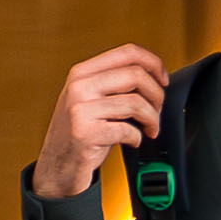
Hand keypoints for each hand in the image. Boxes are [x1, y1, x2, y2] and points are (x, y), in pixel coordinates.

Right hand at [33, 46, 168, 201]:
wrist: (57, 167)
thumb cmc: (79, 133)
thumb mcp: (90, 99)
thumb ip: (114, 82)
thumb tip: (154, 75)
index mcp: (82, 73)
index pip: (127, 52)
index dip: (154, 63)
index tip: (163, 79)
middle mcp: (79, 87)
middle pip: (136, 75)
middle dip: (157, 95)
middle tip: (157, 110)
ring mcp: (80, 109)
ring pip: (136, 103)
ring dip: (152, 119)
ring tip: (149, 128)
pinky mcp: (86, 133)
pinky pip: (128, 130)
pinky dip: (138, 138)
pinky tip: (132, 141)